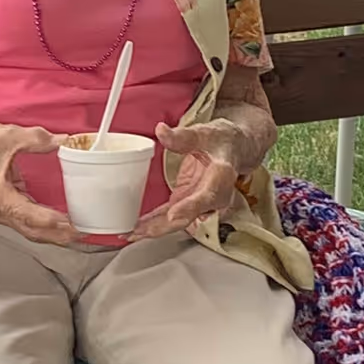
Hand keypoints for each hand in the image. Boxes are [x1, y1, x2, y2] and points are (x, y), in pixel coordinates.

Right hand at [0, 123, 75, 244]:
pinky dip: (45, 228)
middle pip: (31, 230)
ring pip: (30, 231)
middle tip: (80, 234)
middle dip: (57, 235)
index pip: (26, 214)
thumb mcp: (9, 136)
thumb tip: (64, 141)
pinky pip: (28, 225)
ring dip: (53, 235)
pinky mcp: (5, 213)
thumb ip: (38, 140)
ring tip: (76, 235)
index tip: (68, 223)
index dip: (49, 220)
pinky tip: (61, 227)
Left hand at [135, 114, 258, 236]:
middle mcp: (214, 195)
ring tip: (131, 233)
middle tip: (139, 231)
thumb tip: (161, 131)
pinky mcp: (187, 201)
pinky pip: (171, 215)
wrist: (233, 149)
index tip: (174, 214)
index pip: (207, 196)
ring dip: (155, 229)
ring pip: (178, 220)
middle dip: (164, 226)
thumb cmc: (222, 141)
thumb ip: (183, 136)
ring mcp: (199, 201)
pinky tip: (137, 228)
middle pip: (189, 216)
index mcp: (222, 176)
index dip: (190, 207)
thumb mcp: (205, 133)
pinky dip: (154, 223)